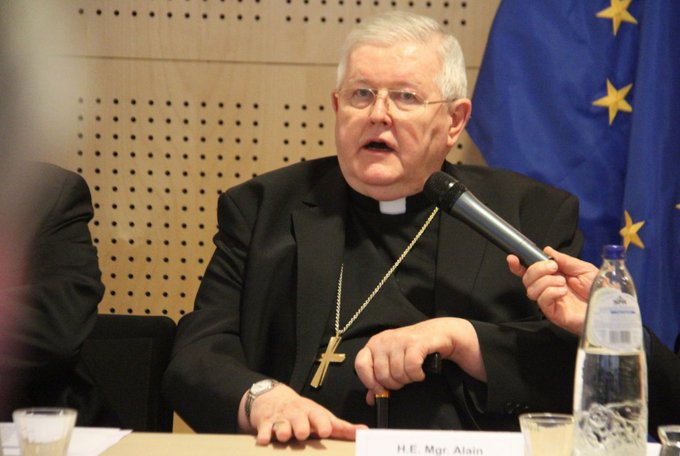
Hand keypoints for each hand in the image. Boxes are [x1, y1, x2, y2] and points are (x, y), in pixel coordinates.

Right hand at [239, 383, 365, 444]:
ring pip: (281, 425)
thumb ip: (341, 427)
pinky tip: (264, 439)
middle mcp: (297, 414)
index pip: (319, 417)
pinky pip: (264, 429)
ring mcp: (281, 419)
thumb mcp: (321, 416)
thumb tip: (364, 431)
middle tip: (302, 433)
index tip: (326, 430)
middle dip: (301, 426)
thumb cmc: (302, 412)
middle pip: (299, 420)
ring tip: (283, 435)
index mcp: (312, 413)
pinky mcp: (265, 423)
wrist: (273, 398)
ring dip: (283, 430)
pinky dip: (264, 434)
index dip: (323, 423)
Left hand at [354, 317, 484, 404]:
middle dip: (394, 383)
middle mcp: (384, 341)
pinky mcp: (416, 342)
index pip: (360, 365)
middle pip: (382, 375)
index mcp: (374, 344)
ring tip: (413, 373)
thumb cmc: (413, 349)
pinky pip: (411, 367)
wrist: (438, 333)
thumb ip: (379, 381)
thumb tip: (370, 399)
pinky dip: (417, 375)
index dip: (369, 381)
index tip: (380, 389)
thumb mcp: (392, 362)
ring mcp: (399, 340)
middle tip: (403, 379)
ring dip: (408, 379)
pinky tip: (420, 373)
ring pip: (398, 373)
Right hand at [507, 246, 596, 334]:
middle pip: (527, 278)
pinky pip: (542, 301)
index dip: (518, 265)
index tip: (513, 258)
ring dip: (545, 281)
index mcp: (553, 277)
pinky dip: (550, 292)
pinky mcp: (554, 314)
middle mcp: (548, 289)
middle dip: (536, 269)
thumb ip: (565, 260)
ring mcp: (550, 302)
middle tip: (553, 267)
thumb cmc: (600, 291)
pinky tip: (562, 291)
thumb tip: (547, 250)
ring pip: (531, 289)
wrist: (610, 309)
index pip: (529, 272)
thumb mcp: (584, 268)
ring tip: (562, 282)